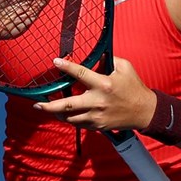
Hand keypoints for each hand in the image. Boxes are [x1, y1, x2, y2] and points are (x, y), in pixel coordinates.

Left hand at [34, 57, 156, 131]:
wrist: (145, 111)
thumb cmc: (134, 87)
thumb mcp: (125, 67)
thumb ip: (108, 59)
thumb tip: (95, 55)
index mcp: (103, 84)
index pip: (80, 74)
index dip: (66, 67)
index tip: (55, 61)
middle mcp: (97, 101)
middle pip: (66, 105)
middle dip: (48, 105)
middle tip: (36, 104)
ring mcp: (96, 116)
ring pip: (70, 117)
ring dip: (57, 113)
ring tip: (47, 108)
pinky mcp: (98, 126)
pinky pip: (79, 124)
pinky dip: (71, 119)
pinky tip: (65, 115)